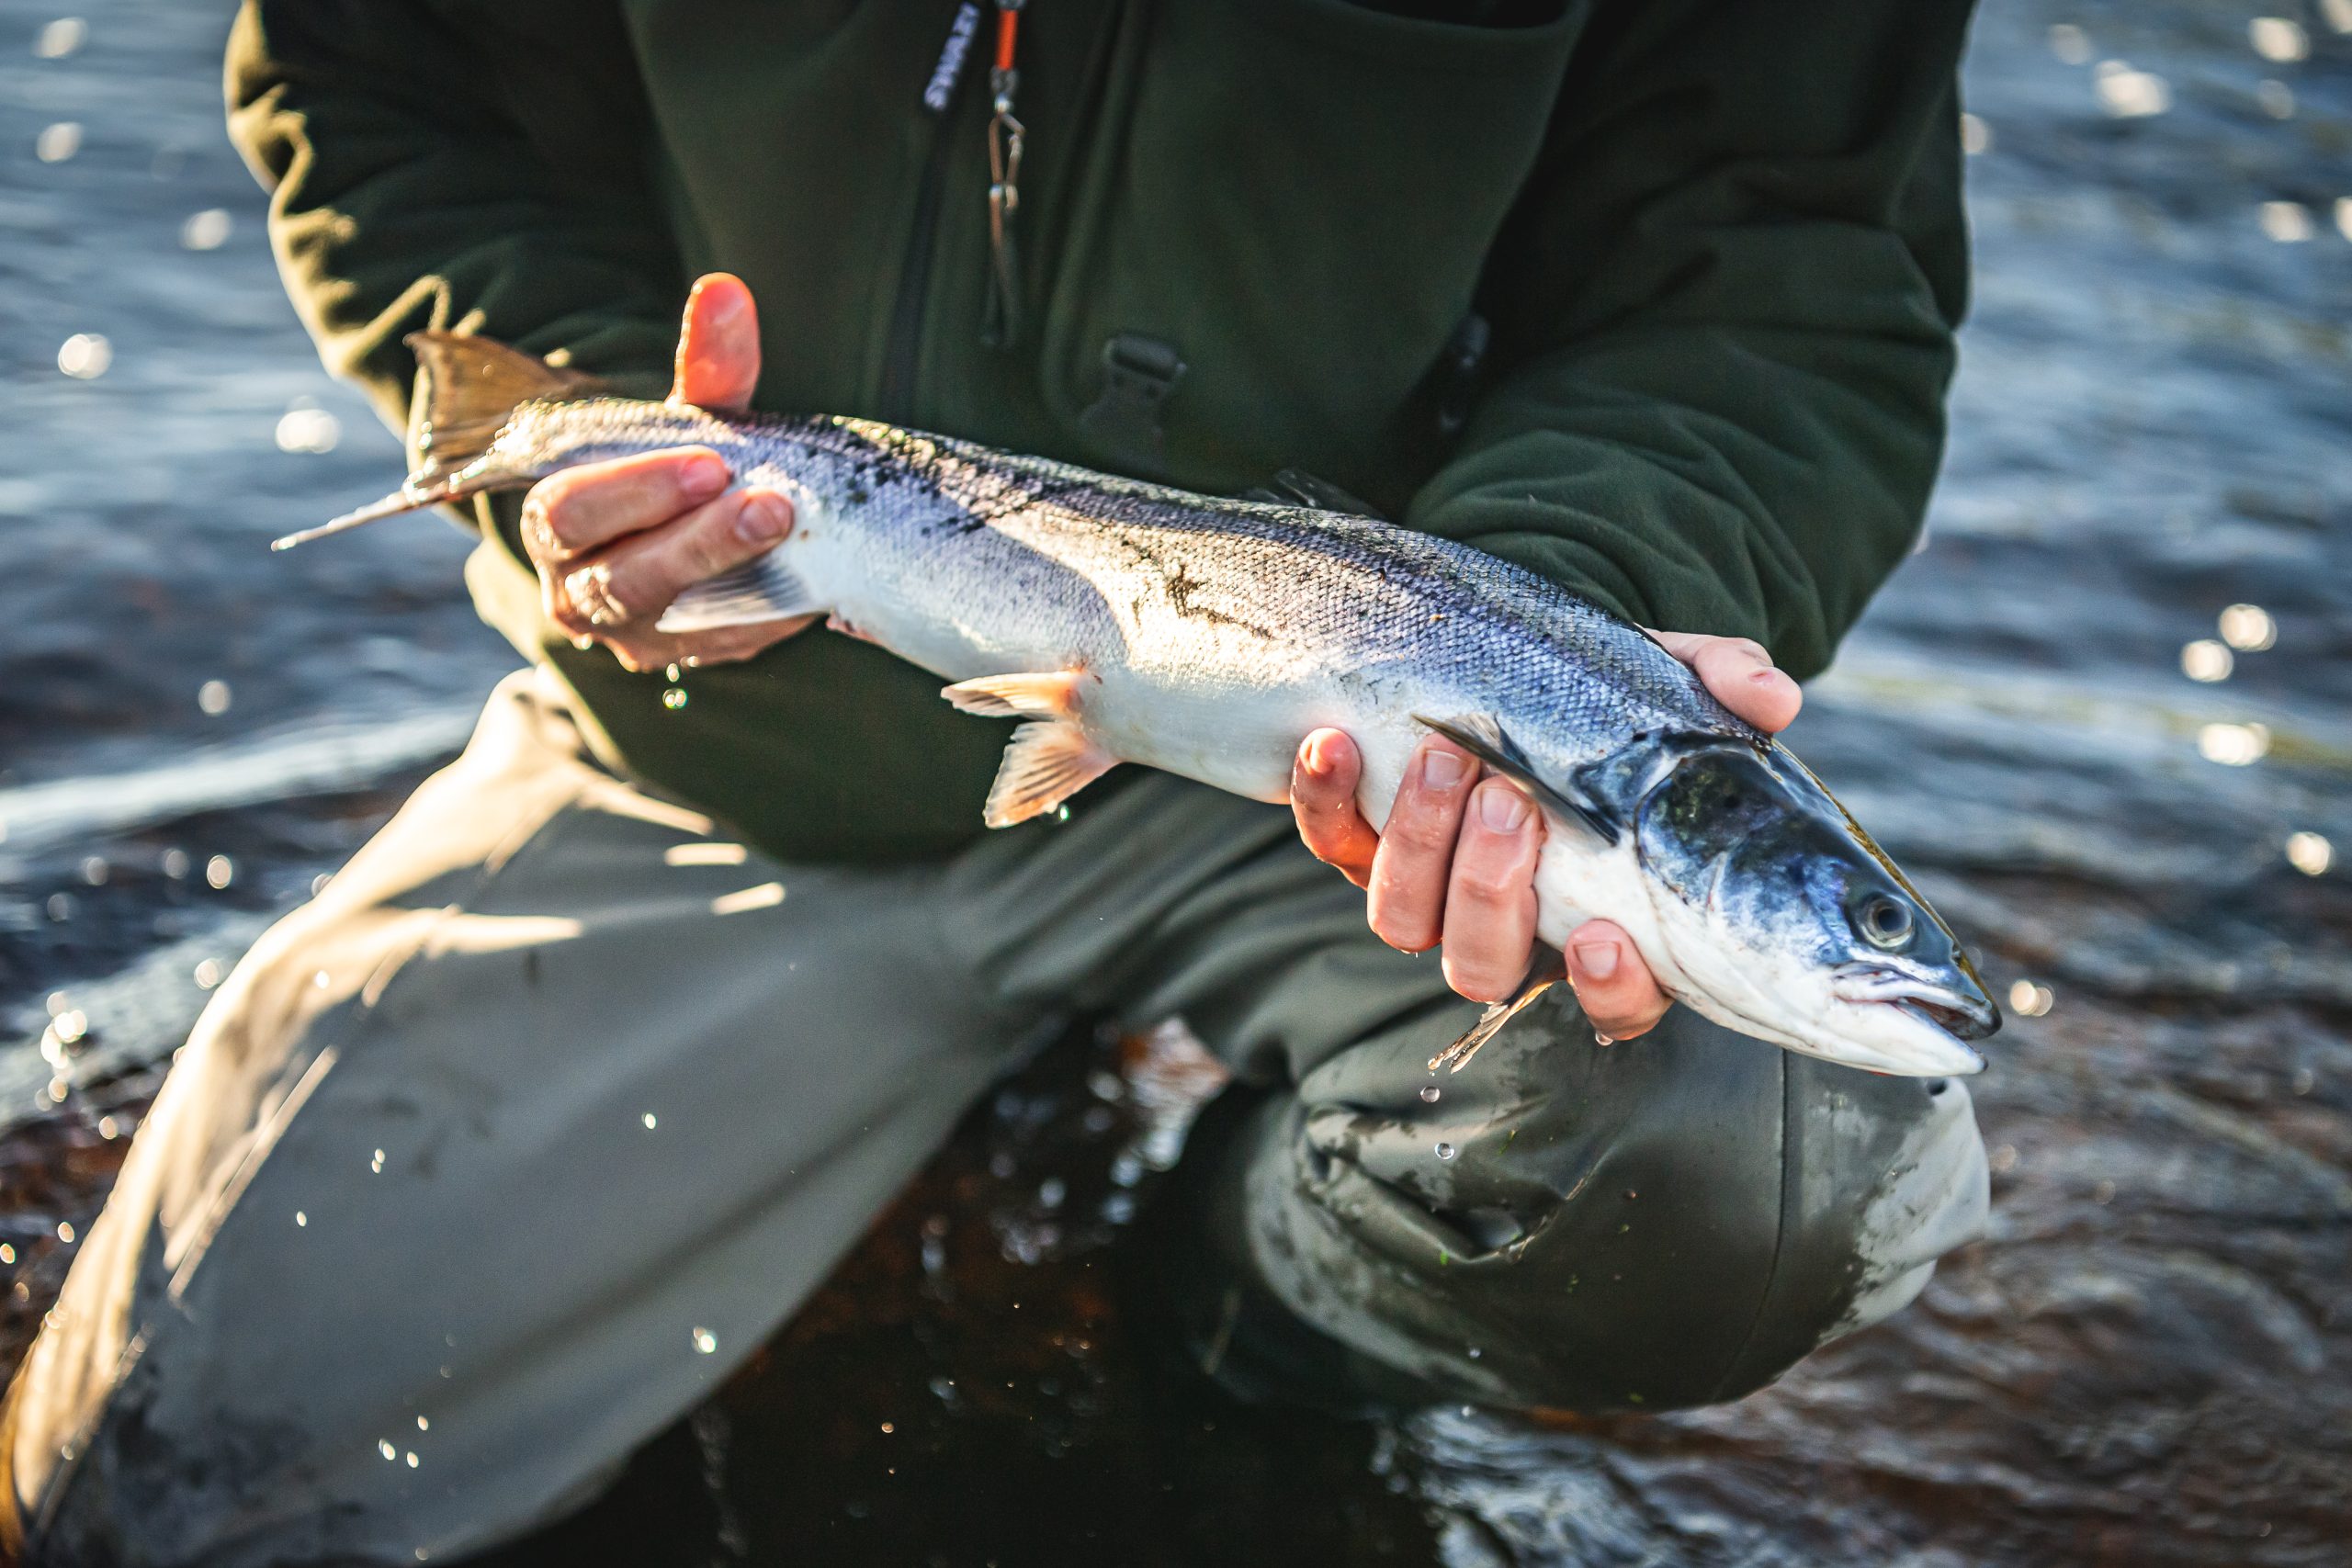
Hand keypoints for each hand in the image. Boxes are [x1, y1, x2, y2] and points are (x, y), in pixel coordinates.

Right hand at [523, 273, 810, 672]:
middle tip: (768, 505)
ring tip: (792, 534)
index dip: (637, 491)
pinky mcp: (689, 656)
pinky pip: (729, 641)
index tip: (711, 462)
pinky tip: (813, 578)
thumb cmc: (675, 465)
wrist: (682, 532)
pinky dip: (770, 610)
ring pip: (676, 618)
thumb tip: (725, 291)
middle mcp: (578, 592)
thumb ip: (705, 366)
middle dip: (698, 542)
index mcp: (556, 525)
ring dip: (738, 575)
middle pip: (621, 578)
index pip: (570, 514)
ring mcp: (634, 635)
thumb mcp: (685, 419)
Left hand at [1290, 630, 1802, 1038]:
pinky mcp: (1361, 846)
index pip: (1618, 1001)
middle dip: (1491, 888)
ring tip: (1444, 756)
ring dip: (1419, 842)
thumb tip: (1773, 696)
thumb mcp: (1670, 686)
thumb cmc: (1608, 702)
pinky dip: (1324, 798)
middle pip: (1484, 963)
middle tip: (1512, 800)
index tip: (1601, 935)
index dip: (1609, 987)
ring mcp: (1429, 892)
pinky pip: (1331, 842)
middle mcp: (1510, 927)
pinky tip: (1331, 741)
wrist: (1512, 665)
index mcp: (1605, 923)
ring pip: (1404, 921)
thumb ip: (1722, 687)